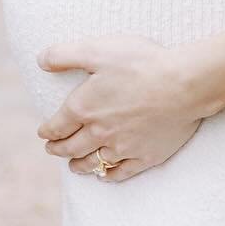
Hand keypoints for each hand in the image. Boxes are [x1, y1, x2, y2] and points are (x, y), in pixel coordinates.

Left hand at [35, 34, 204, 181]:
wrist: (184, 85)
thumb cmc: (141, 63)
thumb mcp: (98, 50)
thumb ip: (65, 55)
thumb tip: (40, 60)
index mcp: (84, 108)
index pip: (57, 126)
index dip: (47, 131)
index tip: (43, 133)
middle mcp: (99, 133)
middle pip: (71, 147)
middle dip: (58, 149)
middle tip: (52, 150)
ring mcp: (122, 147)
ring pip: (93, 163)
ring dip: (79, 165)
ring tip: (73, 165)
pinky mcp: (145, 157)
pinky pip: (121, 172)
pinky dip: (109, 175)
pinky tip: (105, 174)